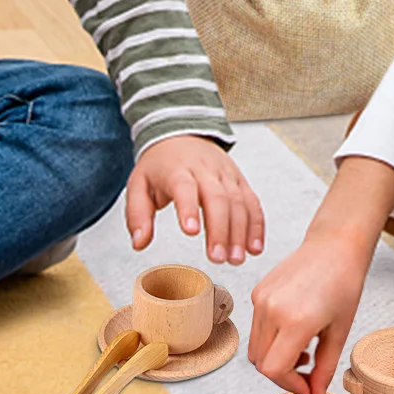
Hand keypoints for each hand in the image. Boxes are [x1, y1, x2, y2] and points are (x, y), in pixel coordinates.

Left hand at [124, 135, 265, 264]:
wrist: (181, 134)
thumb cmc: (160, 165)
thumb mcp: (139, 185)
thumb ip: (137, 215)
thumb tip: (139, 243)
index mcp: (177, 170)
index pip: (184, 187)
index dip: (188, 208)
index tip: (191, 231)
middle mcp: (205, 170)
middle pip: (217, 197)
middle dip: (220, 229)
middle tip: (217, 257)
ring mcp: (225, 174)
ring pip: (238, 201)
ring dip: (240, 232)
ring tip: (235, 259)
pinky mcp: (239, 180)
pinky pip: (252, 202)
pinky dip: (256, 225)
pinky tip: (254, 247)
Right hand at [249, 229, 371, 393]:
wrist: (334, 246)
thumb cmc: (344, 284)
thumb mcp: (340, 332)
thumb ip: (325, 369)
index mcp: (295, 320)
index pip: (274, 370)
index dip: (290, 385)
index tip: (308, 387)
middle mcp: (271, 309)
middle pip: (261, 362)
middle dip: (283, 375)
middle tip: (307, 372)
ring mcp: (261, 298)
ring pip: (255, 347)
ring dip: (275, 358)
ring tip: (303, 349)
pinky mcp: (258, 291)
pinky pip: (256, 327)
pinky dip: (271, 339)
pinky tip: (295, 330)